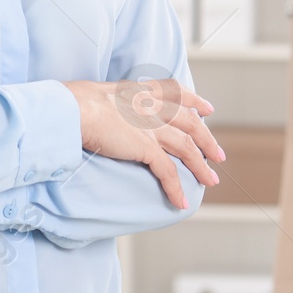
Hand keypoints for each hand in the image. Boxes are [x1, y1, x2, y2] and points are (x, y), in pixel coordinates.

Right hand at [62, 78, 224, 209]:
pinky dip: (176, 187)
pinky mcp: (146, 147)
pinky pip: (168, 171)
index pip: (177, 92)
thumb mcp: (100, 94)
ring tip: (211, 180)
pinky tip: (180, 201)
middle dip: (207, 139)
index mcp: (141, 91)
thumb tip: (104, 110)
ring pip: (187, 148)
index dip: (195, 101)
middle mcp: (152, 106)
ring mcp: (151, 126)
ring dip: (201, 166)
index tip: (206, 109)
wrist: (73, 109)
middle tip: (218, 154)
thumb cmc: (75, 103)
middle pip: (190, 123)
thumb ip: (112, 102)